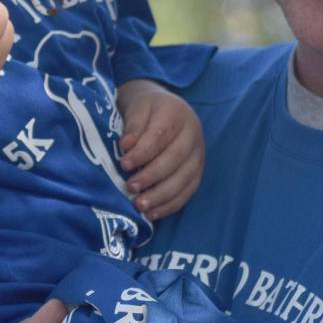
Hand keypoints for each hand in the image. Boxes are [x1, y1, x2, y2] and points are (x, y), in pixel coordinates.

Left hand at [117, 80, 203, 219]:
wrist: (164, 109)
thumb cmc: (147, 109)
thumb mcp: (137, 108)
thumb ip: (133, 127)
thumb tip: (126, 146)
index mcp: (176, 114)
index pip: (161, 136)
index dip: (143, 153)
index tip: (124, 165)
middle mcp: (193, 134)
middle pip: (175, 159)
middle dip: (152, 177)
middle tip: (130, 187)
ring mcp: (198, 154)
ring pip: (184, 179)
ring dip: (161, 196)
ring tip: (140, 206)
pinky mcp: (198, 171)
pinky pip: (188, 191)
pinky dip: (171, 204)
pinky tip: (153, 213)